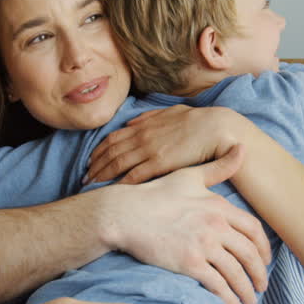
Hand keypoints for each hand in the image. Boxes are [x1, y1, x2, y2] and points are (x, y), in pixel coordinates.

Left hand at [86, 105, 246, 184]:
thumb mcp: (171, 112)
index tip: (91, 160)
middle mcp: (142, 137)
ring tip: (92, 186)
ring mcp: (150, 150)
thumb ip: (149, 117)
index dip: (99, 150)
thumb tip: (132, 122)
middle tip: (85, 177)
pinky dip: (121, 183)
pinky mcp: (160, 163)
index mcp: (144, 125)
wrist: (218, 128)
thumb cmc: (199, 121)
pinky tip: (113, 191)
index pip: (113, 138)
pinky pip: (135, 175)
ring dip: (102, 175)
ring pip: (118, 164)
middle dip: (95, 165)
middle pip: (110, 152)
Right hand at [102, 146, 270, 303]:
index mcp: (219, 205)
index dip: (264, 248)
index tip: (265, 261)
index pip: (253, 230)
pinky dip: (228, 298)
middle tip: (261, 286)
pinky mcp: (189, 263)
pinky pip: (217, 285)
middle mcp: (216, 225)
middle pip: (249, 254)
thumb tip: (243, 148)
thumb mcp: (190, 175)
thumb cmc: (155, 194)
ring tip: (248, 302)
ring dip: (246, 290)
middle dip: (259, 274)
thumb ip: (219, 166)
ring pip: (236, 273)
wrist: (126, 213)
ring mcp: (203, 245)